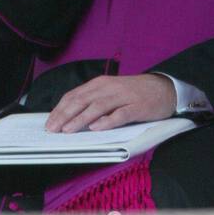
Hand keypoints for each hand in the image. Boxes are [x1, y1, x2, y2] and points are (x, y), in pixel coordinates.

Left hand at [45, 74, 176, 132]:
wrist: (163, 88)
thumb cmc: (134, 93)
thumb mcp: (110, 92)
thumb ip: (93, 101)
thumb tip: (69, 116)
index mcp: (100, 84)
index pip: (75, 96)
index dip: (60, 109)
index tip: (49, 123)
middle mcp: (109, 88)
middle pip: (83, 100)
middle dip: (65, 115)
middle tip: (53, 129)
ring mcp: (123, 97)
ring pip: (98, 107)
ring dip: (81, 118)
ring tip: (68, 130)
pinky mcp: (137, 107)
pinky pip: (120, 114)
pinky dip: (107, 121)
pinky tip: (96, 128)